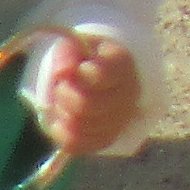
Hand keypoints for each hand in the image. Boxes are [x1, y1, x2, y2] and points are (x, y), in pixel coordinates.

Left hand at [32, 29, 141, 158]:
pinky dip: (62, 132)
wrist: (98, 77)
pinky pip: (78, 144)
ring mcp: (120, 119)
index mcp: (123, 65)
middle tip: (61, 86)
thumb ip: (67, 53)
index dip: (80, 73)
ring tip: (62, 102)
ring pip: (81, 127)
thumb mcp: (75, 45)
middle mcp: (128, 95)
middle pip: (86, 105)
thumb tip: (60, 72)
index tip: (78, 68)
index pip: (101, 75)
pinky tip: (61, 119)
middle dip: (64, 95)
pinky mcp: (107, 138)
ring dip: (62, 113)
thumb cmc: (85, 58)